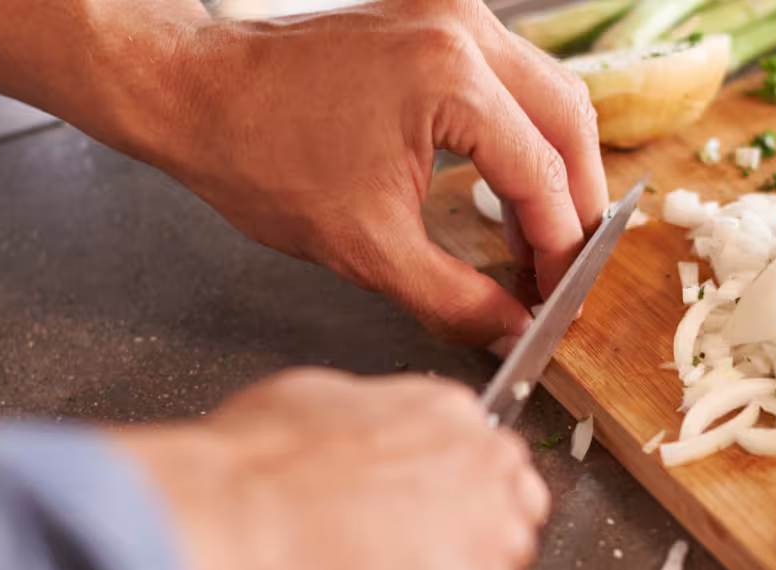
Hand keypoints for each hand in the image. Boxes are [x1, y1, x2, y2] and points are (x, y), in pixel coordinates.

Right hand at [108, 368, 548, 569]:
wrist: (229, 535)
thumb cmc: (244, 479)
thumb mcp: (304, 406)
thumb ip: (360, 432)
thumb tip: (348, 454)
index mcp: (446, 418)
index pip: (486, 471)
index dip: (444, 515)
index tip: (413, 539)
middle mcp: (486, 479)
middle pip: (502, 536)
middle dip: (449, 569)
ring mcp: (489, 554)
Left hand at [126, 0, 608, 346]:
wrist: (198, 96)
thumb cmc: (262, 159)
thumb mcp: (366, 247)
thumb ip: (454, 297)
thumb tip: (512, 331)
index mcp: (452, 79)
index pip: (543, 176)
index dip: (559, 250)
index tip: (558, 301)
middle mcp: (464, 31)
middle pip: (569, 121)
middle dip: (577, 204)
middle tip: (564, 271)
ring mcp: (452, 15)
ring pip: (550, 92)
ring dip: (556, 167)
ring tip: (539, 239)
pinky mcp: (436, 19)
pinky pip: (511, 78)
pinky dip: (523, 134)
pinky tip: (508, 188)